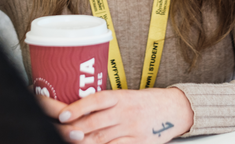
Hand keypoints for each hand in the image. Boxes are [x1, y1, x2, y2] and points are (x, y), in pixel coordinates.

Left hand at [49, 87, 193, 143]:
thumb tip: (77, 112)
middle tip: (59, 131)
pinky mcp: (138, 143)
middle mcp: (125, 112)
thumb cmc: (147, 102)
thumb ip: (106, 104)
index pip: (96, 100)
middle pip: (94, 122)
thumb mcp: (127, 96)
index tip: (62, 114)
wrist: (175, 109)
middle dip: (73, 129)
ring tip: (71, 139)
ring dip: (83, 141)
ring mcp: (132, 130)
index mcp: (121, 97)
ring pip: (101, 139)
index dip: (78, 107)